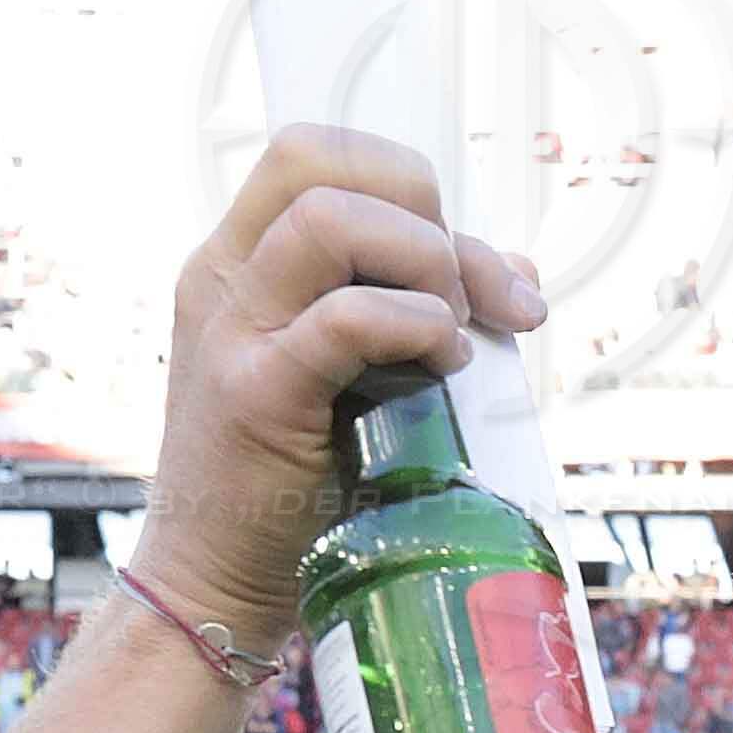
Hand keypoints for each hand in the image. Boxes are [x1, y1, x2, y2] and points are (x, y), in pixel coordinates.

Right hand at [145, 127, 544, 646]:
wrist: (216, 581)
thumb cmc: (292, 480)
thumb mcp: (350, 371)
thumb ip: (412, 308)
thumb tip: (515, 275)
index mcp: (238, 259)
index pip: (312, 151)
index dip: (401, 181)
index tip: (453, 257)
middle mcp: (223, 278)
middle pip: (318, 160)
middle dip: (420, 212)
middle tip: (461, 298)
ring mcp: (232, 332)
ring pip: (329, 220)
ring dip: (421, 266)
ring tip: (449, 335)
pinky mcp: (256, 395)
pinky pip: (346, 319)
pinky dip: (415, 328)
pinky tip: (441, 367)